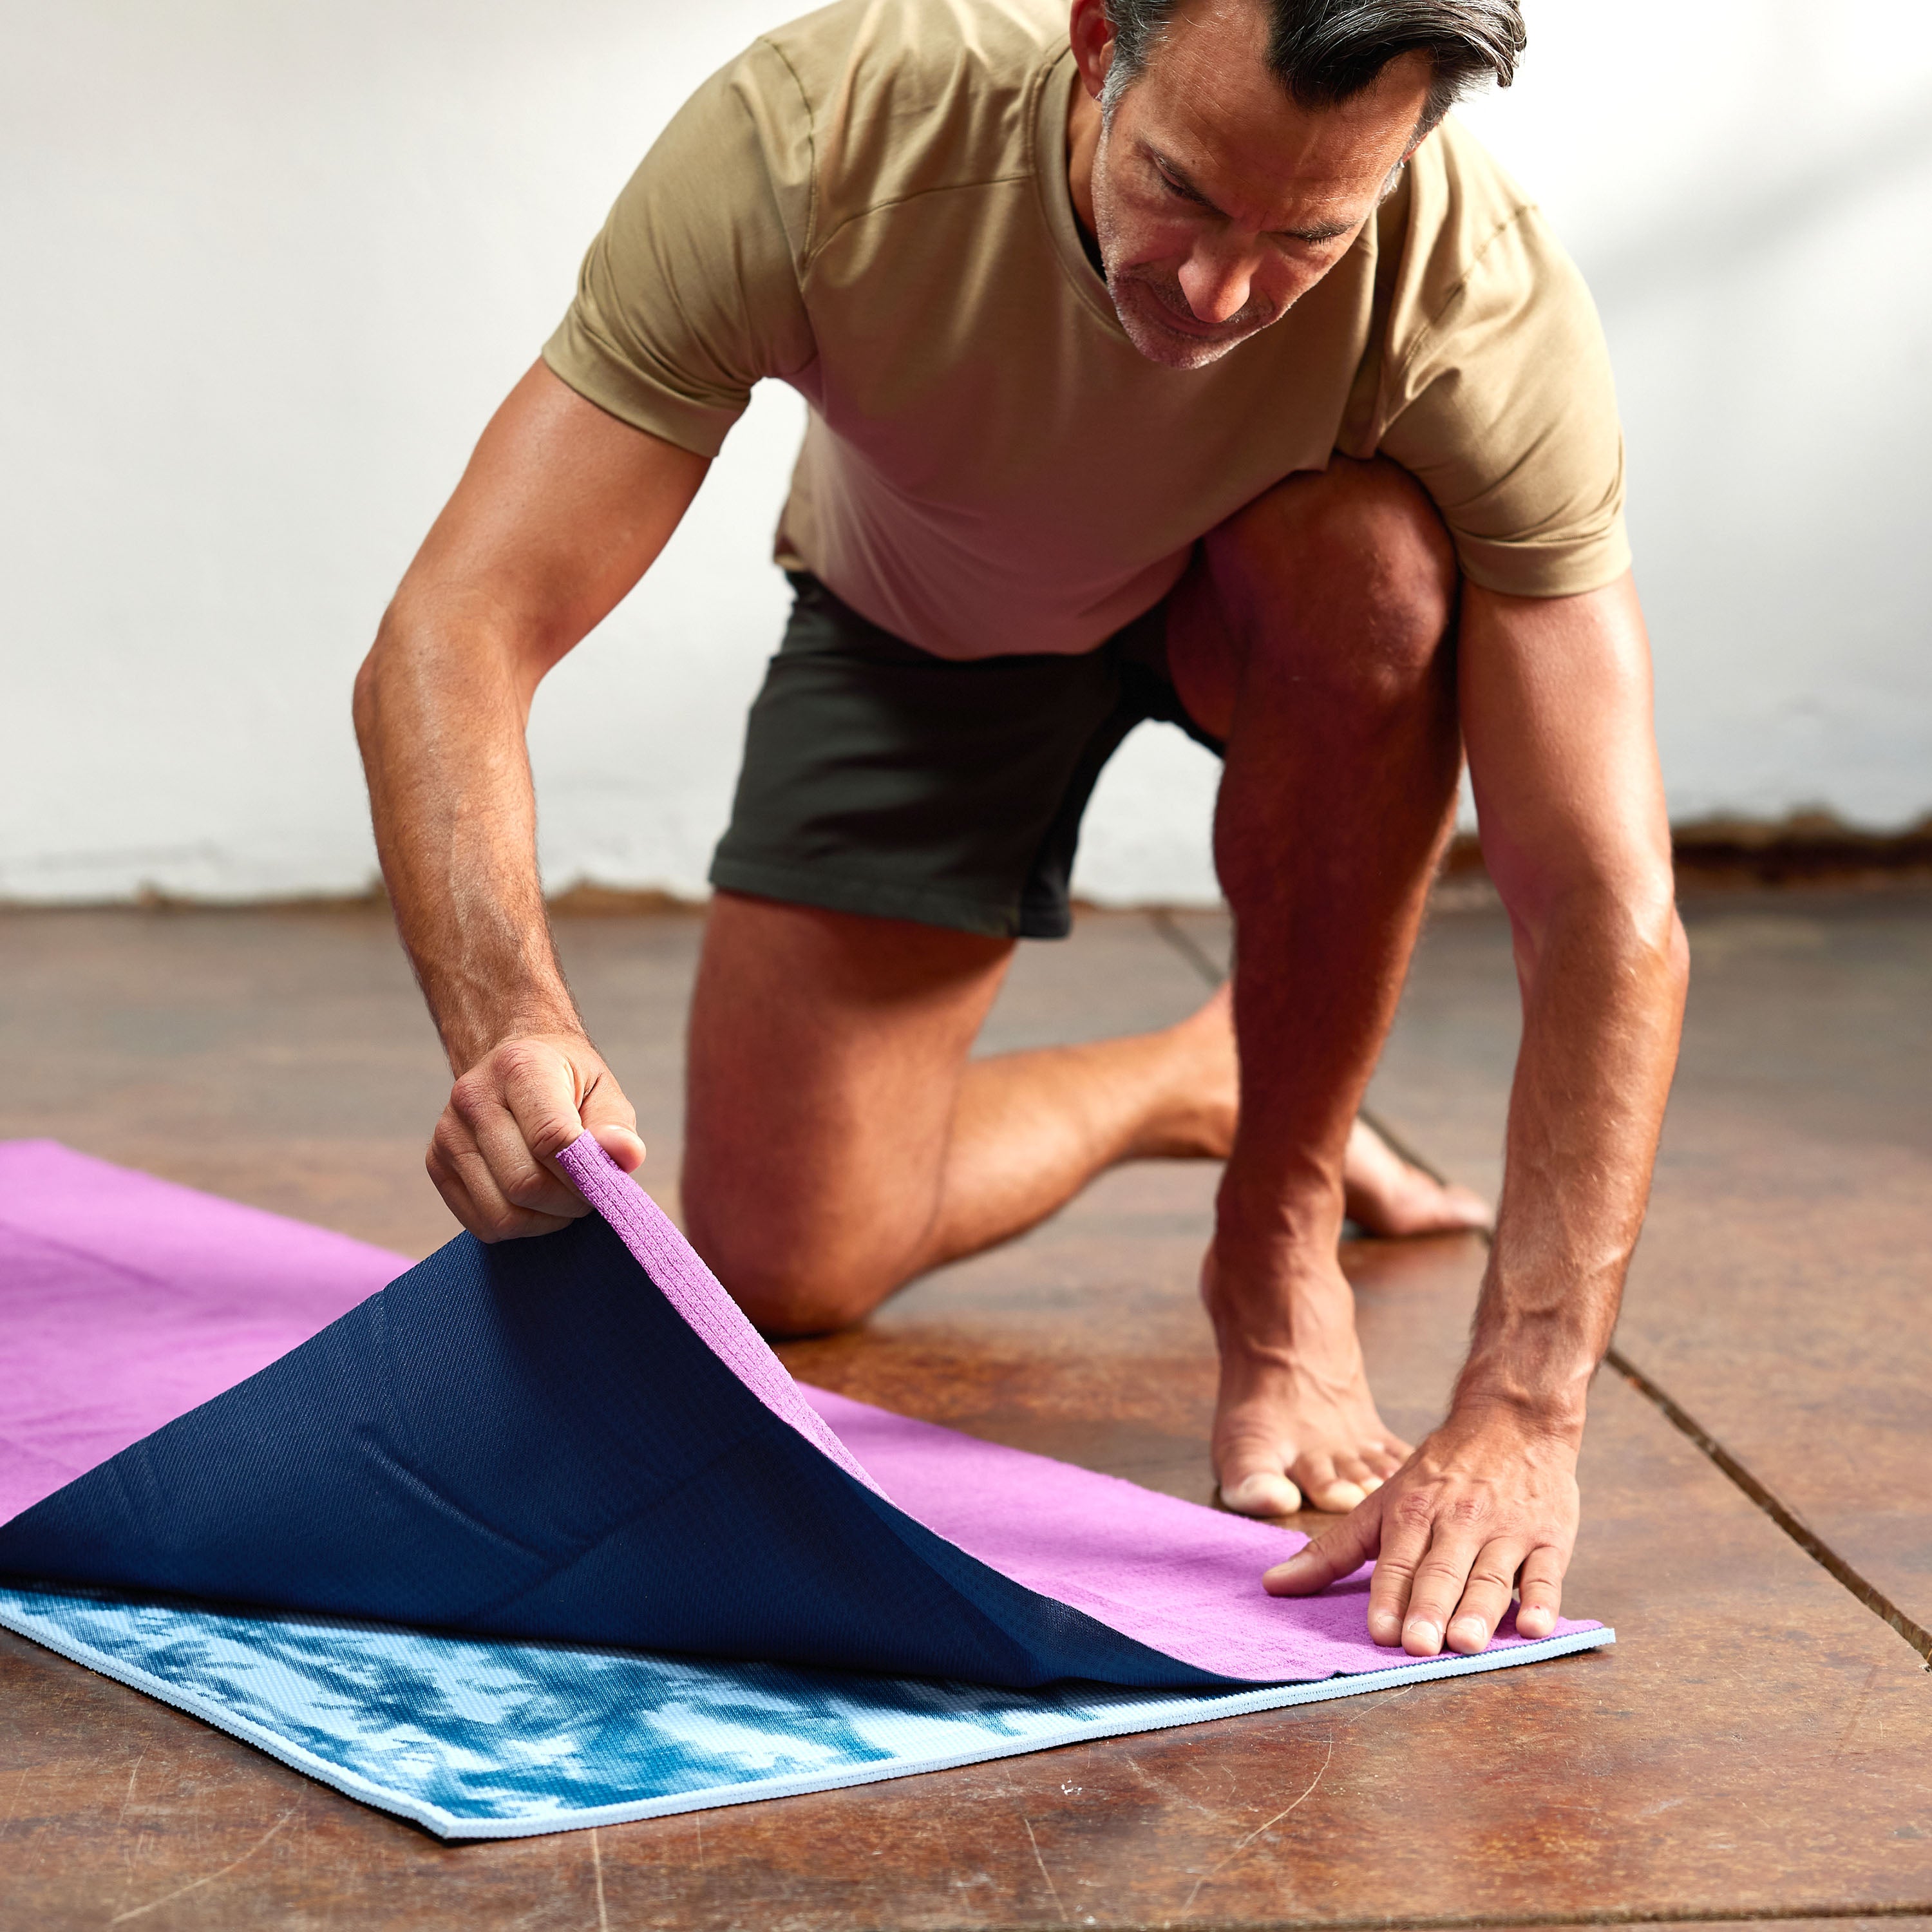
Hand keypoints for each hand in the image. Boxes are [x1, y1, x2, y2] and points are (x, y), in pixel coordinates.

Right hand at [427, 1031, 645, 1239]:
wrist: (514, 1063)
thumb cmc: (566, 1081)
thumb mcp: (602, 1089)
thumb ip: (615, 1125)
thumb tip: (627, 1156)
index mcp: (519, 1067)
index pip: (551, 1138)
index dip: (583, 1175)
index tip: (605, 1182)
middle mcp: (474, 1097)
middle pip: (524, 1184)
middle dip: (568, 1203)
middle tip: (589, 1193)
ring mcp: (447, 1133)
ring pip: (501, 1214)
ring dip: (545, 1220)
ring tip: (565, 1197)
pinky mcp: (436, 1164)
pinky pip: (482, 1223)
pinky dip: (519, 1227)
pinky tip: (536, 1203)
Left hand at [1260, 1400, 1580, 1654]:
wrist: (1511, 1419)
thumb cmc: (1438, 1473)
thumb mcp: (1380, 1503)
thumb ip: (1332, 1550)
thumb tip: (1273, 1585)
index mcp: (1413, 1513)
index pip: (1397, 1562)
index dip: (1388, 1597)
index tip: (1380, 1633)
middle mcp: (1458, 1521)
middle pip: (1441, 1570)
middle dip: (1429, 1608)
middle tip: (1420, 1646)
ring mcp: (1506, 1530)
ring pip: (1491, 1575)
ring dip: (1480, 1610)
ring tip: (1468, 1643)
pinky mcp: (1549, 1538)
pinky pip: (1547, 1572)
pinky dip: (1543, 1600)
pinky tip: (1536, 1627)